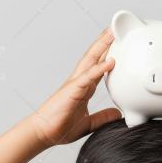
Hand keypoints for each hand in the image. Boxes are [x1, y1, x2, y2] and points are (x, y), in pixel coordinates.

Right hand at [32, 27, 121, 146]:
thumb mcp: (89, 123)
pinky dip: (99, 68)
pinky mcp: (72, 90)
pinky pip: (88, 77)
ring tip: (112, 33)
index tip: (117, 44)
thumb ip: (102, 117)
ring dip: (102, 46)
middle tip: (115, 29)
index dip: (107, 54)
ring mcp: (75, 84)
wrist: (44, 133)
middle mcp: (79, 82)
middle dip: (104, 42)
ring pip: (90, 60)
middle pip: (93, 57)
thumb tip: (117, 114)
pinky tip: (110, 61)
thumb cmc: (60, 127)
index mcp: (83, 88)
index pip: (97, 67)